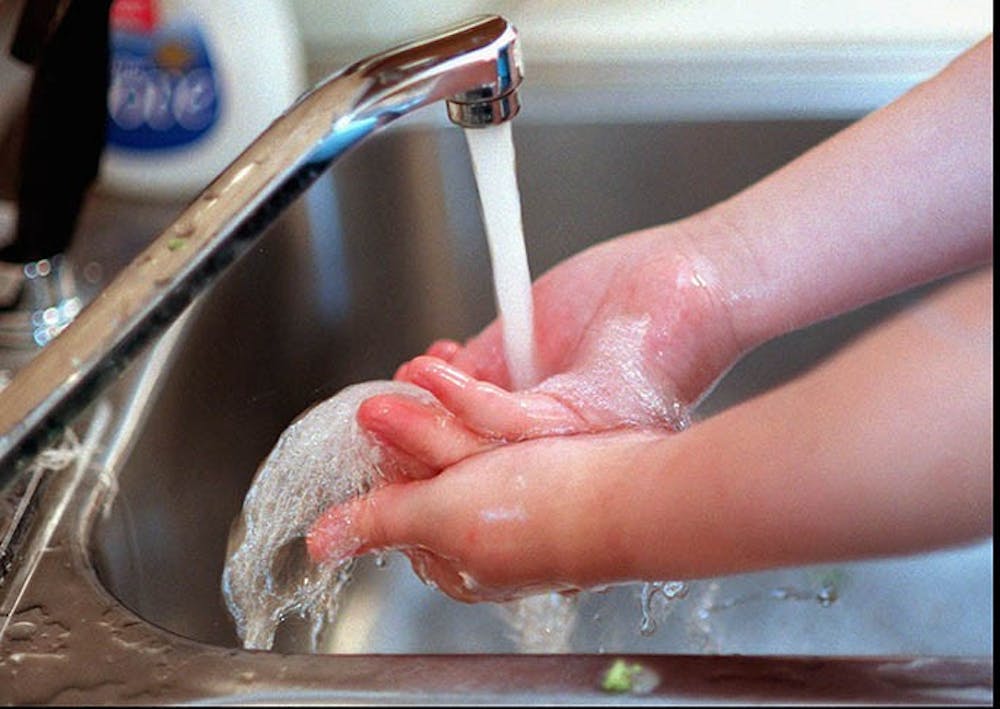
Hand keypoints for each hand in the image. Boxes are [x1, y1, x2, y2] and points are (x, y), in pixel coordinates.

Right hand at [352, 222, 741, 478]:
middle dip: (411, 448)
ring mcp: (578, 441)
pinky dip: (464, 399)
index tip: (384, 413)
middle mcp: (562, 450)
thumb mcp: (534, 329)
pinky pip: (514, 421)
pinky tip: (430, 374)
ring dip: (424, 429)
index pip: (472, 448)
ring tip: (378, 409)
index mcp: (546, 428)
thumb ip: (485, 361)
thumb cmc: (630, 297)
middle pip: (473, 466)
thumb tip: (428, 383)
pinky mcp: (590, 415)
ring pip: (486, 454)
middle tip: (367, 426)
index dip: (422, 435)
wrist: (694, 277)